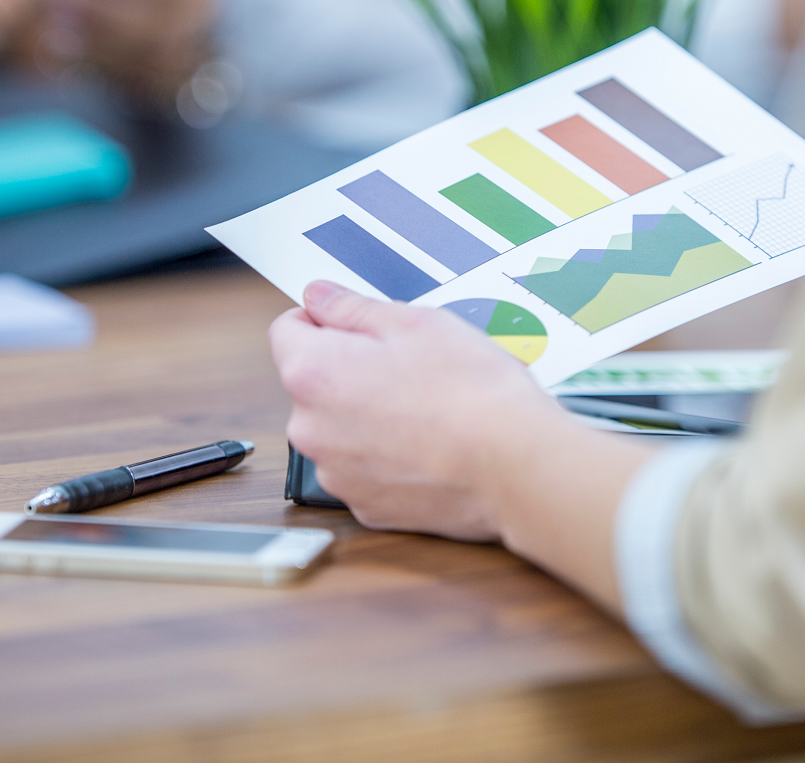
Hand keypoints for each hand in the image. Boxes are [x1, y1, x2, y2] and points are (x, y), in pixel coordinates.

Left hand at [268, 280, 569, 540]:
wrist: (516, 468)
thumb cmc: (472, 391)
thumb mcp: (415, 323)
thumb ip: (352, 308)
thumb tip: (318, 297)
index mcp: (312, 373)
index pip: (288, 330)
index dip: (326, 320)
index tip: (362, 326)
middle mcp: (310, 429)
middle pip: (315, 383)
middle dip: (351, 370)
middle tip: (412, 367)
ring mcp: (337, 474)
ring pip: (340, 428)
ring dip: (369, 416)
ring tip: (429, 410)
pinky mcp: (367, 507)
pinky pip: (366, 468)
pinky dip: (389, 456)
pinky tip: (431, 446)